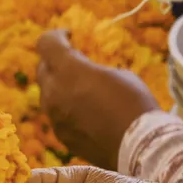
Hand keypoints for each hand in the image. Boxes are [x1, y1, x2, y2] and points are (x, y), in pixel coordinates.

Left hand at [36, 29, 160, 167]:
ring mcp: (55, 117)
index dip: (56, 36)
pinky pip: (56, 115)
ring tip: (82, 89)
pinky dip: (66, 108)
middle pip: (43, 69)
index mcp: (69, 70)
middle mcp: (54, 92)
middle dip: (57, 62)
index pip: (46, 43)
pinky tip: (86, 112)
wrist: (139, 146)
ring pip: (47, 94)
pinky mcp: (61, 136)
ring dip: (60, 87)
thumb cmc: (134, 103)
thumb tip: (86, 74)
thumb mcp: (118, 74)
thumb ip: (92, 70)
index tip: (70, 37)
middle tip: (76, 63)